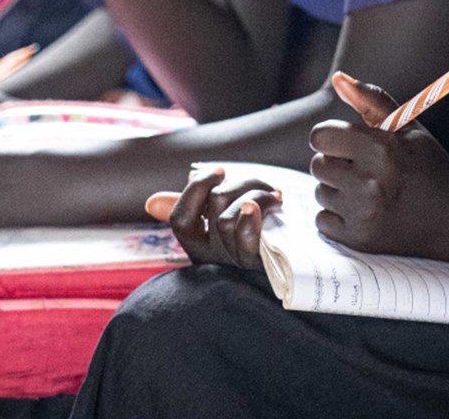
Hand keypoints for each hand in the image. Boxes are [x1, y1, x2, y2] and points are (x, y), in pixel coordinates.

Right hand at [146, 166, 277, 269]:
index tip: (220, 171)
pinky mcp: (258, 268)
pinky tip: (270, 202)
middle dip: (239, 183)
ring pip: (228, 217)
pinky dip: (254, 215)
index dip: (196, 189)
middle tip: (261, 183)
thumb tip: (152, 202)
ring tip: (275, 195)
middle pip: (213, 206)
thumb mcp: (224, 229)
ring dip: (255, 194)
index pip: (180, 218)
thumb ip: (195, 210)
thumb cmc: (257, 246)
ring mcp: (233, 265)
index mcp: (200, 247)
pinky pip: (246, 239)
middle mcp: (212, 258)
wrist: (295, 277)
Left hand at [306, 72, 448, 258]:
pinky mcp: (360, 239)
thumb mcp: (406, 127)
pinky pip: (323, 221)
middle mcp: (371, 182)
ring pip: (320, 192)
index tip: (346, 143)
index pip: (321, 136)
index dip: (331, 137)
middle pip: (318, 165)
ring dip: (337, 190)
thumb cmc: (427, 166)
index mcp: (381, 148)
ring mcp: (365, 214)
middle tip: (362, 168)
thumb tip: (338, 78)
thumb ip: (370, 100)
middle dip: (335, 163)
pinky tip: (363, 211)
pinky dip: (337, 216)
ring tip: (366, 190)